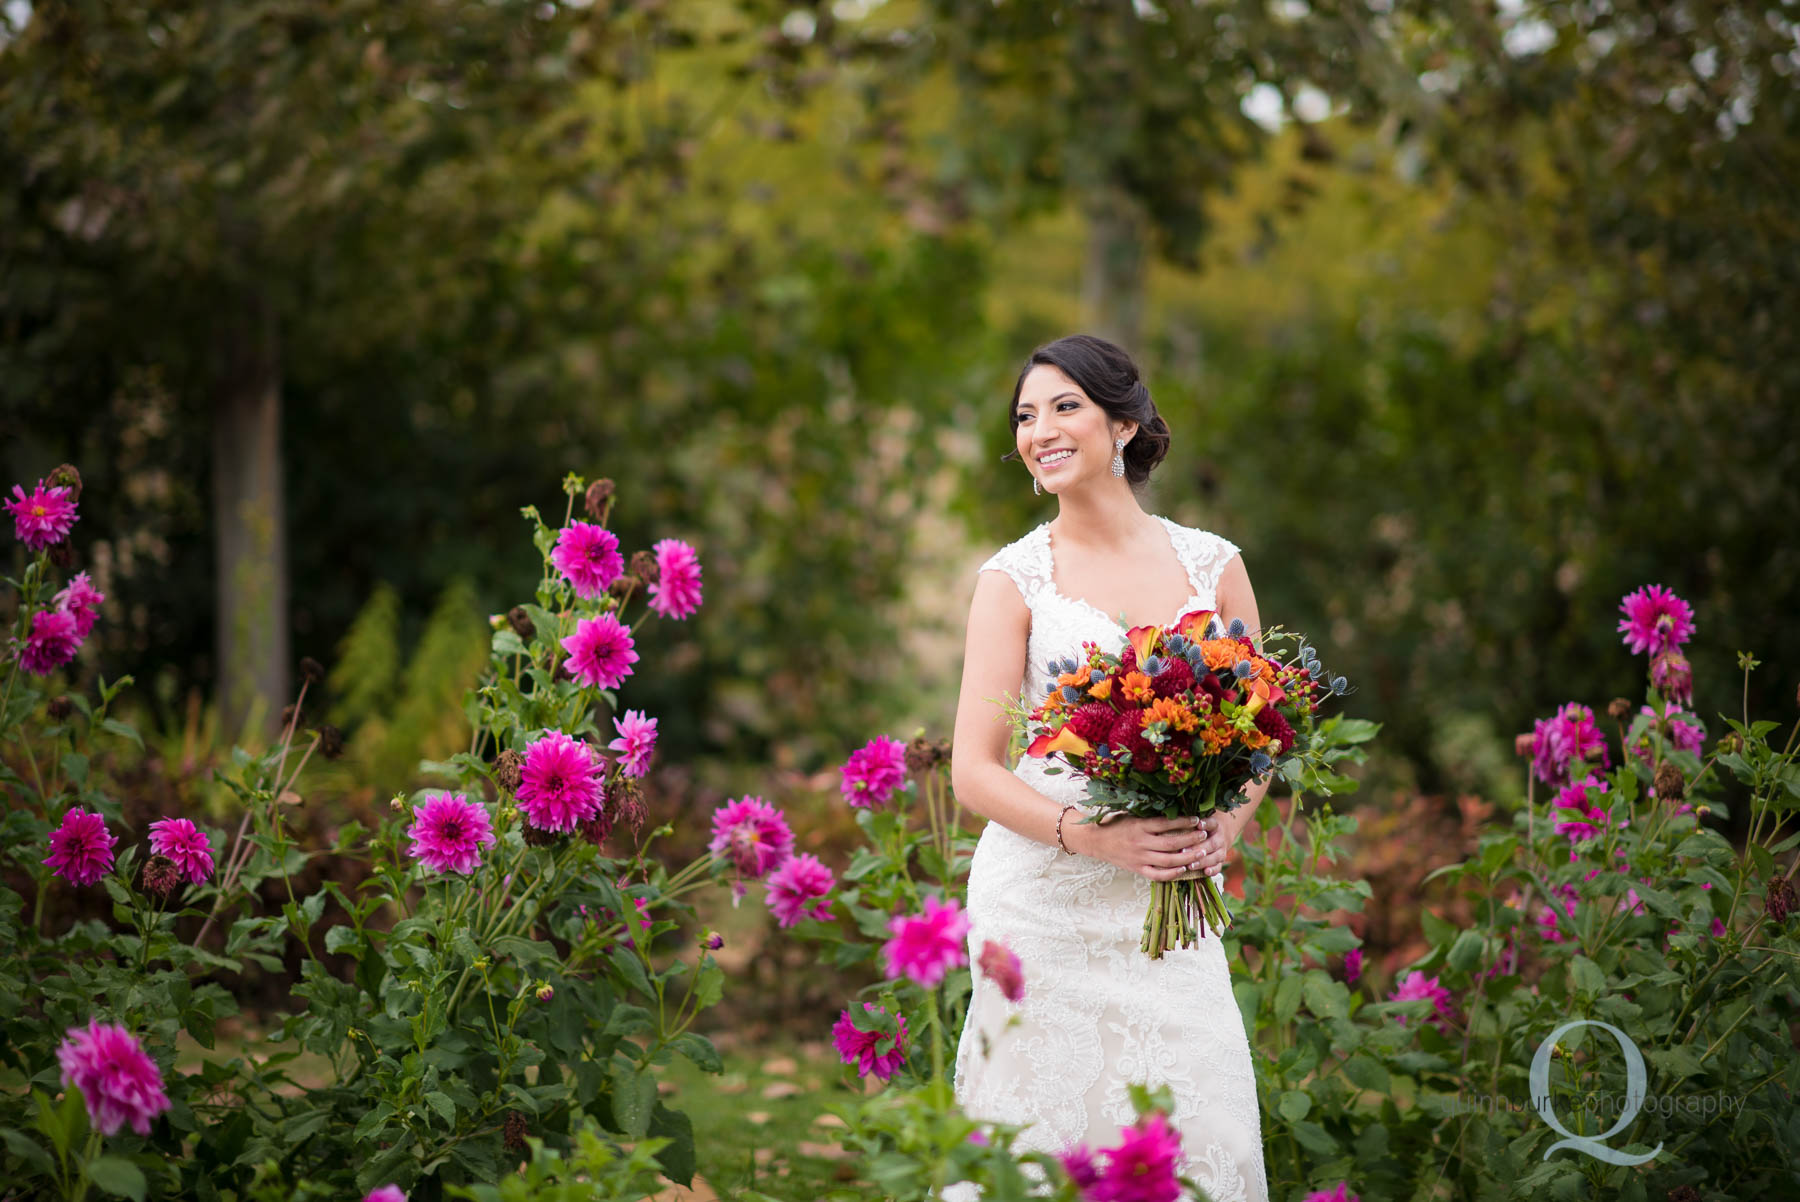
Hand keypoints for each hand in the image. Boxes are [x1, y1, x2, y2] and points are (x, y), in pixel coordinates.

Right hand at [1069, 812, 1231, 882]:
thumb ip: (1149, 816)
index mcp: (1139, 826)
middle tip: (1205, 835)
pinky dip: (1172, 874)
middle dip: (1191, 839)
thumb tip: (1174, 811)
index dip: (1184, 822)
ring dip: (1188, 857)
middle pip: (1172, 843)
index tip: (1197, 820)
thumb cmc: (1114, 824)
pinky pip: (1158, 875)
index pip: (1166, 824)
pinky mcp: (1137, 869)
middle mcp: (1140, 842)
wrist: (1095, 841)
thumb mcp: (1131, 814)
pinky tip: (1184, 870)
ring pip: (1169, 861)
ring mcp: (1139, 858)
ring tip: (1201, 852)